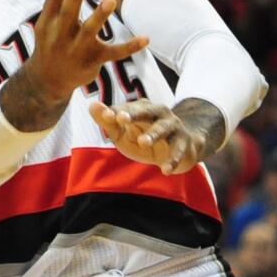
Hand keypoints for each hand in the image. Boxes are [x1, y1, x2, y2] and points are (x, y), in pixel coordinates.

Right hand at [7, 0, 148, 130]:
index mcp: (50, 21)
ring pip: (90, 31)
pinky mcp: (94, 60)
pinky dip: (131, 46)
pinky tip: (146, 38)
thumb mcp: (48, 17)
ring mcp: (78, 48)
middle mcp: (62, 34)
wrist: (48, 81)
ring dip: (100, 16)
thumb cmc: (51, 40)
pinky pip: (115, 53)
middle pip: (69, 12)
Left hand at [91, 98, 222, 174]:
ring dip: (153, 134)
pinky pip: (179, 150)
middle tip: (122, 119)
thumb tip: (92, 106)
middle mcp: (159, 113)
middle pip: (147, 111)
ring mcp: (173, 127)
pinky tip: (166, 170)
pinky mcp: (184, 143)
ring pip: (163, 127)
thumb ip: (108, 121)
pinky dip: (173, 159)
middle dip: (134, 114)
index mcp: (142, 109)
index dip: (116, 112)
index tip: (105, 115)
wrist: (180, 148)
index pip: (127, 108)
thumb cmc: (144, 138)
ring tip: (143, 142)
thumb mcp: (124, 133)